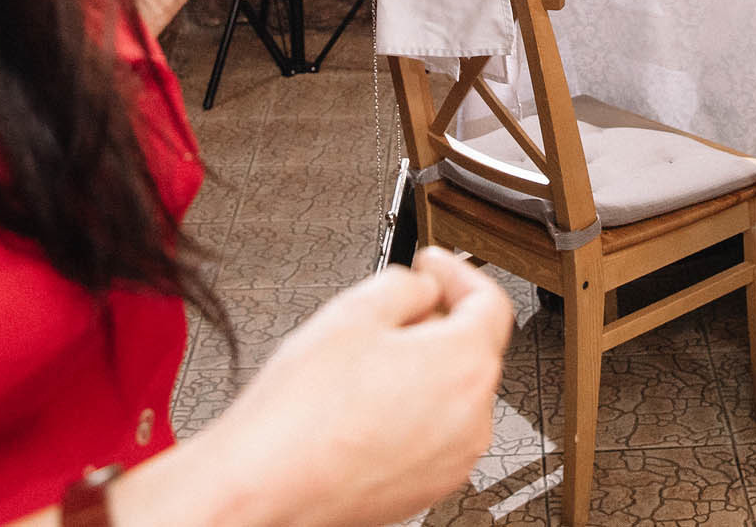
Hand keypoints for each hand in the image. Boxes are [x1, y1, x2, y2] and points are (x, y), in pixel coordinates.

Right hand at [188, 248, 514, 526]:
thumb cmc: (302, 416)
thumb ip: (404, 284)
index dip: (457, 272)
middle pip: (471, 348)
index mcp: (464, 365)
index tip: (433, 265)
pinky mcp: (427, 485)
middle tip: (390, 311)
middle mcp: (472, 417)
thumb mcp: (351, 312)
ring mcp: (453, 458)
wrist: (266, 489)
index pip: (489, 301)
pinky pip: (433, 431)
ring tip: (363, 366)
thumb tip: (421, 287)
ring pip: (451, 392)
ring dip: (421, 369)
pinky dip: (409, 410)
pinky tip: (362, 406)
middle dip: (434, 321)